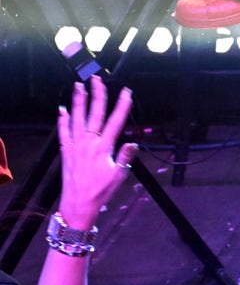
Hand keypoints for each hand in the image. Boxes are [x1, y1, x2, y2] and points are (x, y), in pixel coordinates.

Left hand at [57, 77, 137, 229]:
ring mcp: (75, 146)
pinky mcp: (66, 151)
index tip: (126, 92)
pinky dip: (62, 120)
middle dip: (97, 95)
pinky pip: (63, 132)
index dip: (122, 105)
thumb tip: (133, 143)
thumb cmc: (100, 191)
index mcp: (104, 148)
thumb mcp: (119, 175)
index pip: (115, 121)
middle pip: (94, 113)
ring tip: (79, 86)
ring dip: (78, 101)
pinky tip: (62, 109)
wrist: (77, 205)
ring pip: (77, 118)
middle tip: (97, 79)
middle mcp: (88, 143)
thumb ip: (126, 157)